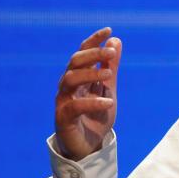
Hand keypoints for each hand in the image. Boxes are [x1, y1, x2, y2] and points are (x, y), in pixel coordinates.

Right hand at [54, 27, 121, 160]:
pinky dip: (92, 102)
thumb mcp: (108, 89)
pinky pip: (75, 106)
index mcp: (78, 77)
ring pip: (70, 79)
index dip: (93, 41)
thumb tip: (115, 41)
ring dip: (90, 74)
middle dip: (93, 54)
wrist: (89, 147)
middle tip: (111, 52)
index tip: (108, 30)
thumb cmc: (95, 116)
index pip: (82, 53)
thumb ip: (110, 67)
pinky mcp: (63, 119)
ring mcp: (63, 101)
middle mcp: (67, 86)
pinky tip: (109, 101)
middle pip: (74, 62)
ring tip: (109, 75)